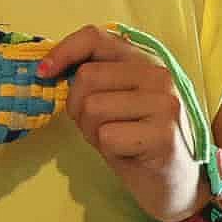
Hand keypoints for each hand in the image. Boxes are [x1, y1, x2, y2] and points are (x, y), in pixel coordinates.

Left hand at [42, 26, 204, 221]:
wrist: (177, 184)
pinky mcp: (164, 134)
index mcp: (145, 60)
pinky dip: (107, 150)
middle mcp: (160, 75)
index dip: (63, 51)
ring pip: (92, 107)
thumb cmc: (135, 139)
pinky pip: (107, 136)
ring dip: (92, 130)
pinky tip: (129, 154)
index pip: (96, 37)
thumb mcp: (114, 100)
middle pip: (86, 77)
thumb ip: (93, 79)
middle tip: (99, 126)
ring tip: (117, 140)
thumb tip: (47, 68)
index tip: (44, 72)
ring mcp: (165, 104)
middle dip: (78, 107)